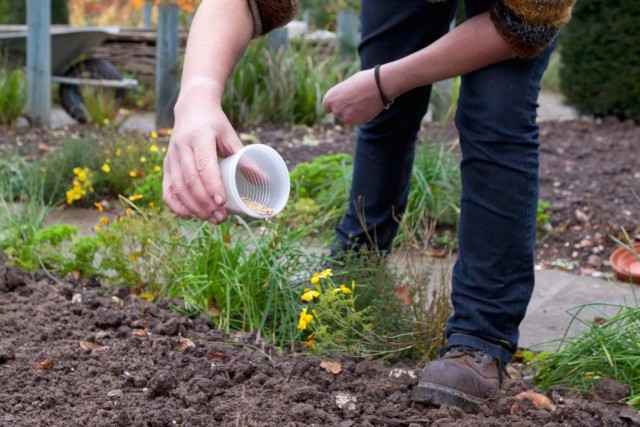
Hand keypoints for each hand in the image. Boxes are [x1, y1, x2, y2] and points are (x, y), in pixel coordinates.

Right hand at [162, 104, 242, 223]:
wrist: (191, 109)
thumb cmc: (215, 124)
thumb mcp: (231, 136)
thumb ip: (245, 158)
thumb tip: (264, 180)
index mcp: (200, 137)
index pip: (204, 165)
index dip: (212, 186)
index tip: (223, 203)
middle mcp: (181, 147)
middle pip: (190, 180)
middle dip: (205, 203)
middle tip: (221, 217)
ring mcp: (170, 157)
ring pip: (178, 188)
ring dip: (194, 208)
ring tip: (212, 218)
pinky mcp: (165, 166)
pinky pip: (167, 190)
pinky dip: (177, 206)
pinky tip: (190, 215)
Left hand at [322, 68, 385, 123]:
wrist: (379, 86)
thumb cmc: (363, 80)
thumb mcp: (347, 85)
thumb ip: (341, 96)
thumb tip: (342, 104)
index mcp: (330, 98)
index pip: (327, 107)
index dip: (334, 104)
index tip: (339, 102)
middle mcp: (336, 109)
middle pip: (338, 112)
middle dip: (344, 108)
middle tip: (355, 99)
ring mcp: (346, 117)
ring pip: (347, 118)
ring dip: (352, 113)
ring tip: (363, 101)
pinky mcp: (357, 122)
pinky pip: (357, 120)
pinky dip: (361, 115)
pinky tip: (367, 106)